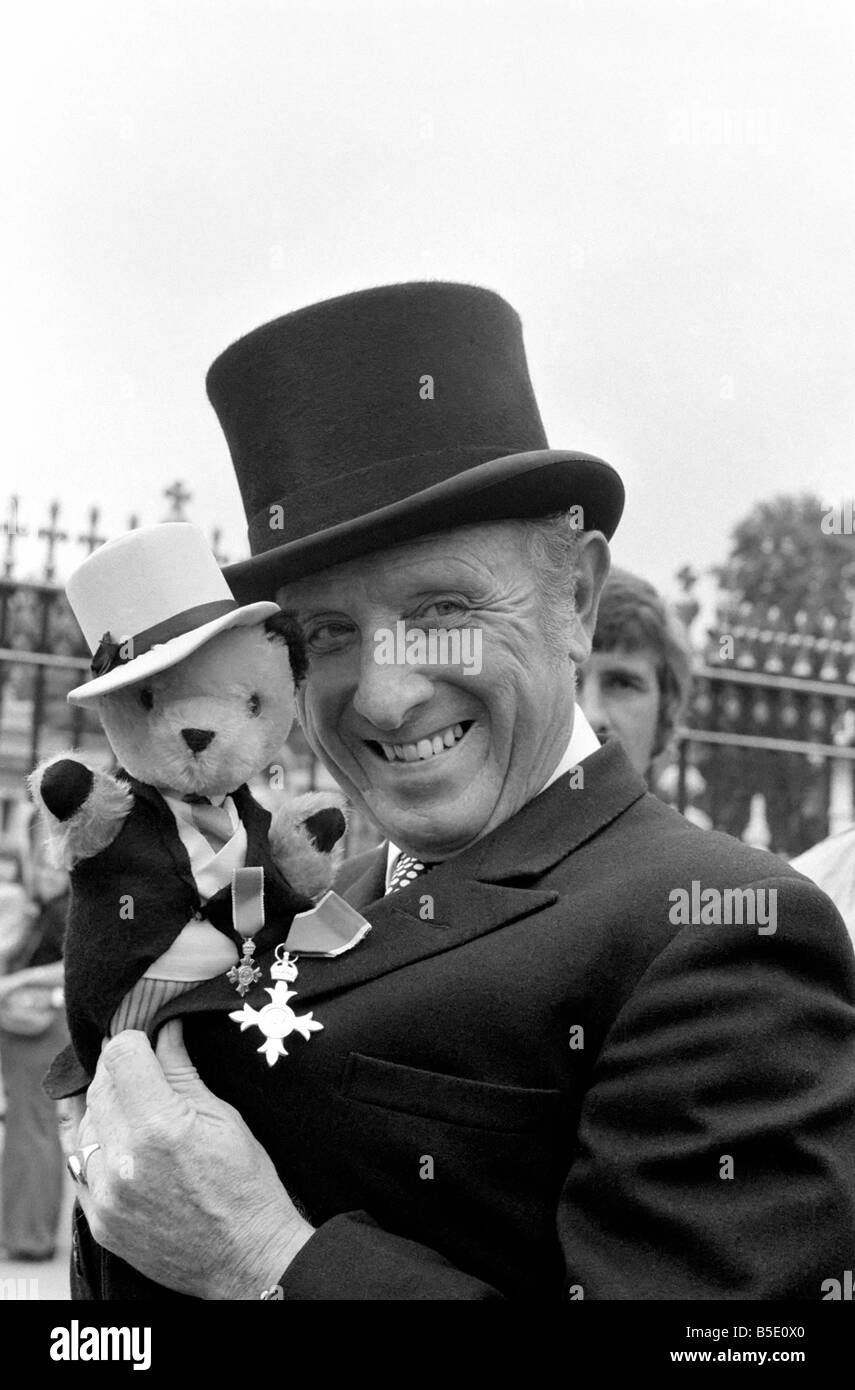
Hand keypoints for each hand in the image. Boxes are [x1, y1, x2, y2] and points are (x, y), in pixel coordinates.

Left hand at [74, 1022, 313, 1298]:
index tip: (147, 1042)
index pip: (120, 1055)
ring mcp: (107, 1194)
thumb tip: (164, 1029)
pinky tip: (117, 1136)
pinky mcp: (99, 1220)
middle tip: (144, 1069)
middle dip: (121, 1071)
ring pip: (84, 1123)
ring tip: (136, 1107)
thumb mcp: (224, 1116)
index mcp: (160, 1126)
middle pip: (99, 1086)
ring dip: (105, 1106)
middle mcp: (124, 1160)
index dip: (135, 1040)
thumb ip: (183, 1070)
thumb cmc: (246, 1184)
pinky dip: (95, 1144)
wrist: (246, 1257)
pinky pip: (79, 1164)